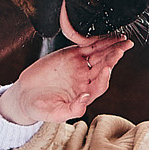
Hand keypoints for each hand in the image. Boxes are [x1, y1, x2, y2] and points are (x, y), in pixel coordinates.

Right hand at [0, 33, 129, 125]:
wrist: (26, 95)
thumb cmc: (41, 108)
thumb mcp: (55, 113)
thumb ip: (72, 110)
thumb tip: (86, 99)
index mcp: (85, 94)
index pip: (100, 85)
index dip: (104, 78)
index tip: (106, 69)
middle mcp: (85, 79)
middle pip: (103, 67)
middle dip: (112, 58)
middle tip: (121, 49)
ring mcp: (79, 66)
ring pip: (98, 55)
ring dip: (110, 48)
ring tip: (122, 40)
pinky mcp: (70, 54)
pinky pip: (86, 46)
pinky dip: (95, 41)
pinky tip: (106, 36)